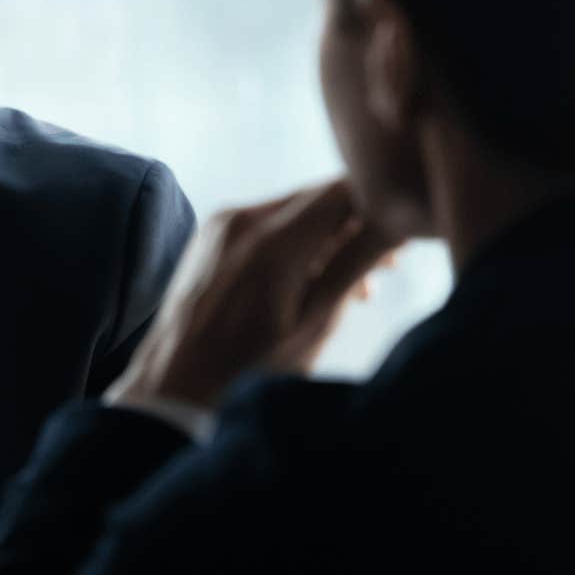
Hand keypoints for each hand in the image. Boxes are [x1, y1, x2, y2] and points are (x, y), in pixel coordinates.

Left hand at [107, 179, 397, 409]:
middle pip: (319, 198)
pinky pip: (265, 224)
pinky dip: (294, 243)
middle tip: (386, 268)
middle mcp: (243, 219)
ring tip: (354, 287)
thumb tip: (392, 228)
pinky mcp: (211, 235)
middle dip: (356, 225)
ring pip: (294, 210)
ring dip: (327, 238)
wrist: (174, 383)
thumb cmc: (247, 368)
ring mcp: (222, 224)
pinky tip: (310, 281)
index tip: (400, 239)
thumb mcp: (313, 323)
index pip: (343, 190)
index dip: (379, 207)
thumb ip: (352, 267)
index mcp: (274, 242)